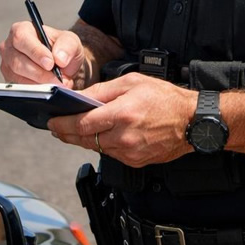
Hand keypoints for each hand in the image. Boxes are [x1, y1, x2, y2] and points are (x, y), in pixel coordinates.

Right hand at [0, 21, 86, 86]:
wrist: (62, 63)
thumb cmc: (61, 47)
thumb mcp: (70, 41)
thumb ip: (67, 46)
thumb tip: (60, 58)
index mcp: (22, 30)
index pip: (22, 39)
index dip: (36, 52)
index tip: (50, 63)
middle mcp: (10, 46)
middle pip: (18, 61)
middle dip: (39, 73)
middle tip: (56, 79)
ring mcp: (7, 63)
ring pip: (18, 77)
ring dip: (39, 83)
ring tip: (56, 83)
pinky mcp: (9, 79)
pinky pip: (19, 88)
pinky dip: (36, 90)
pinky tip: (48, 88)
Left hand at [47, 73, 197, 167]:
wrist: (193, 121)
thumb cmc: (166, 98)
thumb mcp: (132, 82)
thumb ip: (103, 90)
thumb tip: (81, 97)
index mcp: (122, 114)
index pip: (82, 124)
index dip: (62, 124)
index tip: (51, 122)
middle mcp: (124, 137)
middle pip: (85, 140)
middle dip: (67, 134)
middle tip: (56, 128)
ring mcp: (131, 152)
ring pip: (97, 149)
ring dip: (85, 140)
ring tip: (76, 129)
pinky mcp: (136, 162)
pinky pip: (112, 154)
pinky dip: (103, 145)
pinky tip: (101, 135)